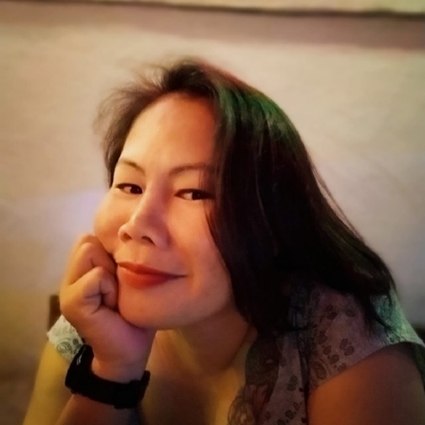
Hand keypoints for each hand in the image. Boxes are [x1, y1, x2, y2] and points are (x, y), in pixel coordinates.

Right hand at [59, 235, 154, 381]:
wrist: (127, 351)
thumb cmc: (134, 313)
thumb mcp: (130, 279)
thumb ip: (122, 258)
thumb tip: (130, 234)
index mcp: (86, 267)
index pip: (94, 236)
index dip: (114, 252)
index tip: (122, 277)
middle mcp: (72, 274)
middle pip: (89, 241)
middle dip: (110, 260)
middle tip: (118, 288)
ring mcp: (68, 288)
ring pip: (90, 252)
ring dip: (110, 274)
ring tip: (115, 296)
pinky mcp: (71, 301)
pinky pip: (96, 276)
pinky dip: (109, 288)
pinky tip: (111, 306)